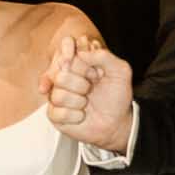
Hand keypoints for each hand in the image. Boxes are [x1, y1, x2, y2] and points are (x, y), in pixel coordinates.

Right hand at [42, 35, 133, 151]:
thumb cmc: (116, 96)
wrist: (117, 122)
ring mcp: (57, 96)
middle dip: (82, 85)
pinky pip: (56, 113)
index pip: (66, 56)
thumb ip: (104, 56)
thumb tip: (81, 53)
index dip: (82, 66)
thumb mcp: (120, 71)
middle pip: (60, 76)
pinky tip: (81, 115)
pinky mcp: (54, 114)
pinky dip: (74, 116)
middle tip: (91, 89)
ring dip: (79, 102)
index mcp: (76, 64)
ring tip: (86, 103)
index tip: (96, 74)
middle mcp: (64, 78)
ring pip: (58, 95)